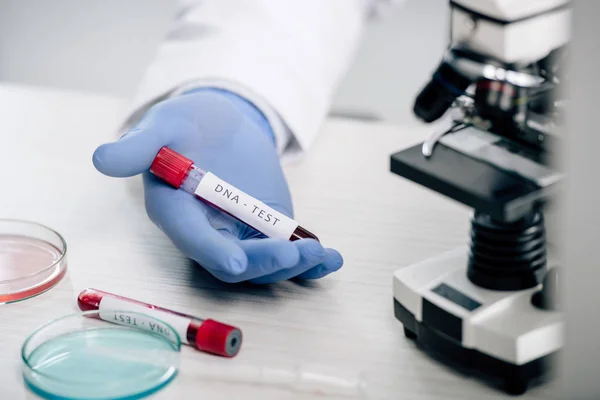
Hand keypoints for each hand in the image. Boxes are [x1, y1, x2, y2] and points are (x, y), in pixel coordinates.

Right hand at [92, 89, 342, 282]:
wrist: (219, 125)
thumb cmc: (185, 126)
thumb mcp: (164, 126)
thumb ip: (139, 146)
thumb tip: (102, 158)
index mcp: (176, 211)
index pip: (190, 236)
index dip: (211, 249)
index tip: (235, 261)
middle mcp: (207, 230)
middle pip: (232, 260)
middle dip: (263, 262)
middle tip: (293, 254)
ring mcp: (240, 232)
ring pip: (262, 263)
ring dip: (292, 265)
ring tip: (321, 255)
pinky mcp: (267, 228)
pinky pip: (286, 251)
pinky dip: (309, 262)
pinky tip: (331, 261)